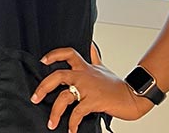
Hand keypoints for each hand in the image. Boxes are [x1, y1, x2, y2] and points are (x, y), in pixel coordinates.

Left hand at [30, 43, 153, 131]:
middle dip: (43, 86)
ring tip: (51, 123)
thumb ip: (93, 57)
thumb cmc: (116, 84)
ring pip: (64, 96)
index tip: (42, 60)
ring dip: (55, 111)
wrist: (133, 96)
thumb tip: (90, 44)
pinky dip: (72, 122)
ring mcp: (88, 88)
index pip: (68, 53)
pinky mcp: (94, 101)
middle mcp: (84, 75)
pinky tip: (71, 130)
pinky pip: (77, 112)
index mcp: (85, 67)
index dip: (54, 54)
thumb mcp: (102, 67)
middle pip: (58, 75)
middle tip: (35, 98)